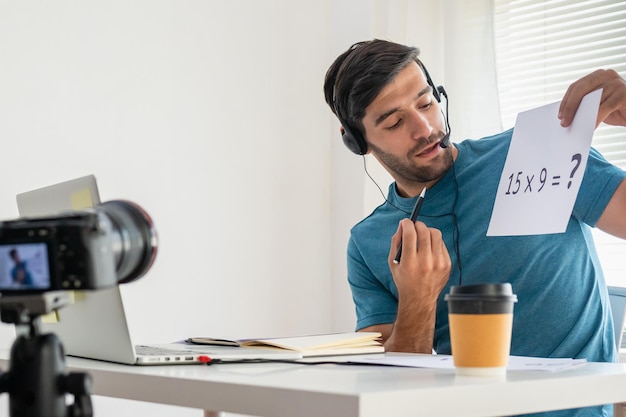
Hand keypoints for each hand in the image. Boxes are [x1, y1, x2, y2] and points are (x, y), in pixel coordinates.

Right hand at [384, 219, 450, 352]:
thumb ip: (396, 242)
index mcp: (410, 262)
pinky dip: (434, 242)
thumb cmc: (404, 279)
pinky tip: (429, 248)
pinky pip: (442, 244)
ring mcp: (439, 264)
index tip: (405, 222)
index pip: (410, 234)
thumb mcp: (394, 263)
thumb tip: (402, 225)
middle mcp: (426, 262)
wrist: (419, 299)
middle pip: (425, 231)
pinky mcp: (447, 265)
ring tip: (423, 235)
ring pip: (436, 235)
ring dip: (427, 231)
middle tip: (414, 226)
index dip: (407, 224)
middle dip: (418, 225)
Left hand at [559, 69, 625, 127]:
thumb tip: (565, 115)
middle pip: (580, 90)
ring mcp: (616, 82)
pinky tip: (590, 127)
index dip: (565, 101)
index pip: (576, 86)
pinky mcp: (623, 93)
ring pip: (591, 100)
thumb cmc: (617, 110)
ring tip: (574, 126)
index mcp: (598, 75)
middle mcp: (607, 75)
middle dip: (569, 107)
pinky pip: (604, 108)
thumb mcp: (598, 105)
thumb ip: (585, 104)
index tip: (559, 115)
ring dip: (580, 115)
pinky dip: (595, 119)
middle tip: (563, 122)